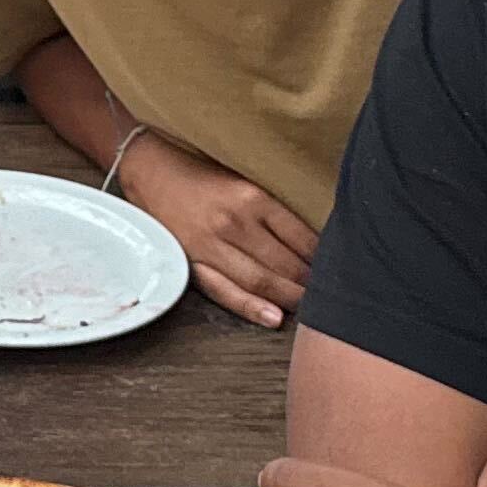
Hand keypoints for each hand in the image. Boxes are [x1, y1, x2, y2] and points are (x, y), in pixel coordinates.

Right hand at [121, 137, 317, 325]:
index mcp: (253, 197)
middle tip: (332, 297)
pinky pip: (225, 291)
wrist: (148, 168)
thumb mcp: (242, 179)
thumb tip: (308, 240)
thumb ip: (271, 208)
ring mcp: (211, 244)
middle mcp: (234, 222)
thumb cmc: (199, 172)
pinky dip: (251, 307)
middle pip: (286, 264)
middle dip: (311, 284)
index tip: (338, 268)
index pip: (301, 237)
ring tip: (310, 310)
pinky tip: (273, 317)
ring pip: (261, 281)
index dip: (323, 258)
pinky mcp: (191, 261)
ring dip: (289, 298)